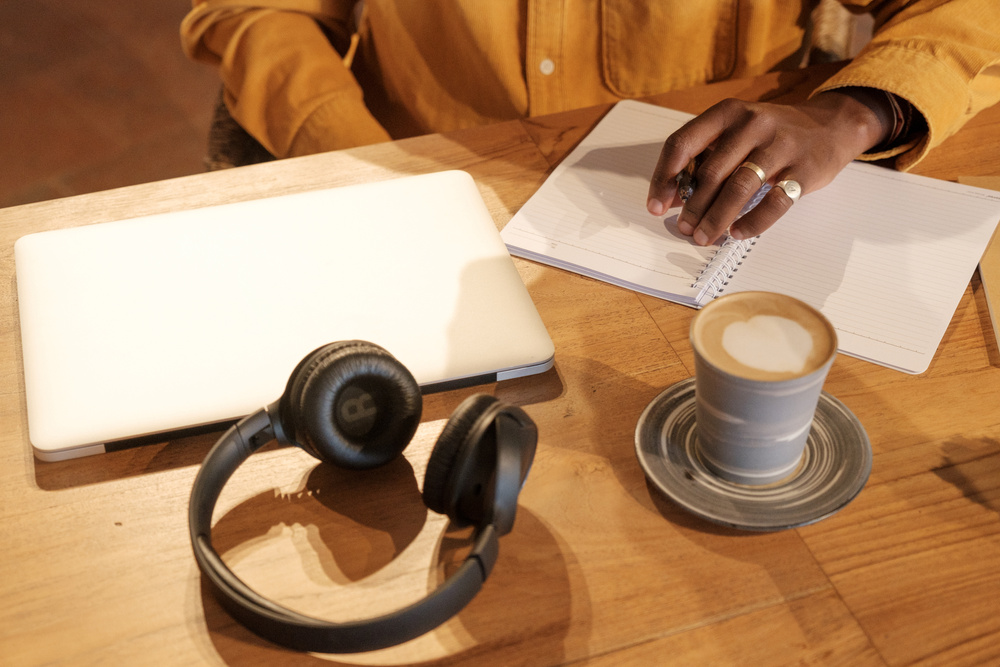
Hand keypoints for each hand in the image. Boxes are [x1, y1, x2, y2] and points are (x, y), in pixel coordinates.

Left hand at [646, 92, 888, 244]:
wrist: (832, 126)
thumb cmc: (772, 135)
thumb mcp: (736, 134)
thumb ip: (706, 159)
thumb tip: (672, 198)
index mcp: (727, 113)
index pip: (682, 144)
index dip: (664, 177)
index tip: (656, 205)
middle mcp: (752, 124)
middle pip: (710, 172)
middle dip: (692, 207)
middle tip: (683, 229)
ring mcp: (781, 145)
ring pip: (739, 187)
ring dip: (716, 218)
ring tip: (703, 237)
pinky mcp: (804, 169)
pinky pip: (775, 201)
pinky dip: (753, 222)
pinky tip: (737, 234)